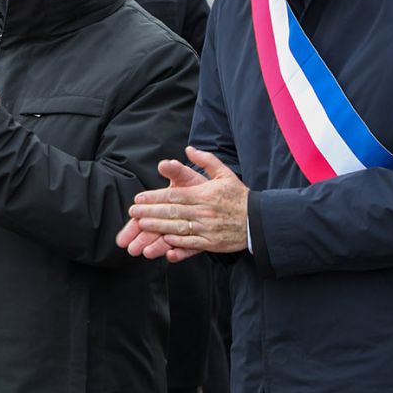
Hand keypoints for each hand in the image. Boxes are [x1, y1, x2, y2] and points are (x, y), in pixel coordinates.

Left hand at [123, 146, 248, 260]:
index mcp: (204, 194)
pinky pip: (191, 244)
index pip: (174, 195)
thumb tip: (189, 149)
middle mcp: (203, 211)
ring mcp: (207, 228)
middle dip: (150, 212)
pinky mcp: (212, 243)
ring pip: (178, 228)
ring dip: (158, 228)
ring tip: (141, 226)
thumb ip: (206, 160)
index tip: (139, 199)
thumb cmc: (239, 196)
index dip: (155, 197)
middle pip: (172, 212)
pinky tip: (163, 241)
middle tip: (133, 213)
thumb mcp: (225, 173)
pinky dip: (176, 243)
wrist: (259, 220)